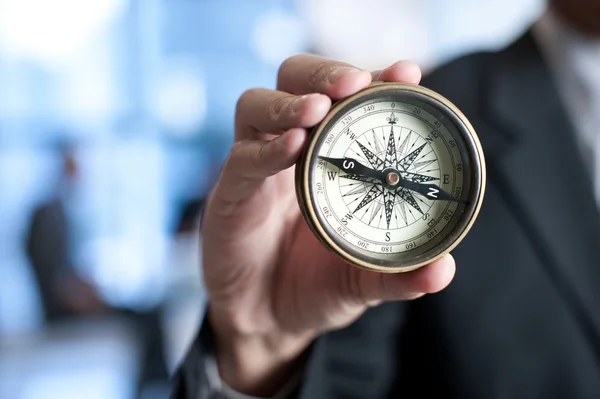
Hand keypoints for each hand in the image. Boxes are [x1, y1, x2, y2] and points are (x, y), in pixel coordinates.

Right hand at [201, 54, 455, 395]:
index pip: (345, 99)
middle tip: (353, 82)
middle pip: (294, 81)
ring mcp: (256, 166)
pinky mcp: (230, 192)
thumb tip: (444, 271)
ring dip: (288, 101)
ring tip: (317, 109)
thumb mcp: (363, 282)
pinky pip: (242, 158)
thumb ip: (399, 276)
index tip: (405, 73)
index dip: (373, 78)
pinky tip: (292, 147)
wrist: (268, 320)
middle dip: (323, 72)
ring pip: (256, 105)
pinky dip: (266, 149)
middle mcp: (291, 149)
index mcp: (328, 156)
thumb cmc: (317, 286)